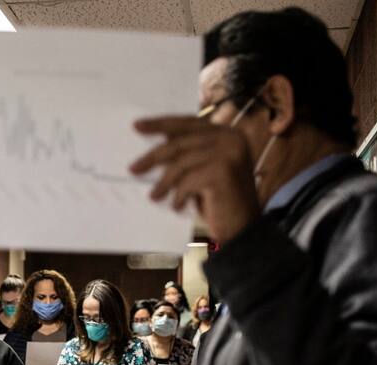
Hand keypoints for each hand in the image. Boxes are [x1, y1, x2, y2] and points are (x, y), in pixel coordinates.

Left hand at [129, 116, 259, 243]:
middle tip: (133, 168)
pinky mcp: (223, 171)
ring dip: (164, 183)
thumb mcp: (200, 172)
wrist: (243, 230)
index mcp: (227, 133)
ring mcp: (230, 153)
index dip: (162, 124)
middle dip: (153, 156)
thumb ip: (186, 155)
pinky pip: (187, 181)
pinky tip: (178, 206)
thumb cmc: (218, 202)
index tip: (138, 126)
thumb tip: (152, 148)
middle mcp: (231, 138)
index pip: (188, 123)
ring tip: (154, 196)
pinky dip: (178, 196)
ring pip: (181, 163)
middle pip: (180, 142)